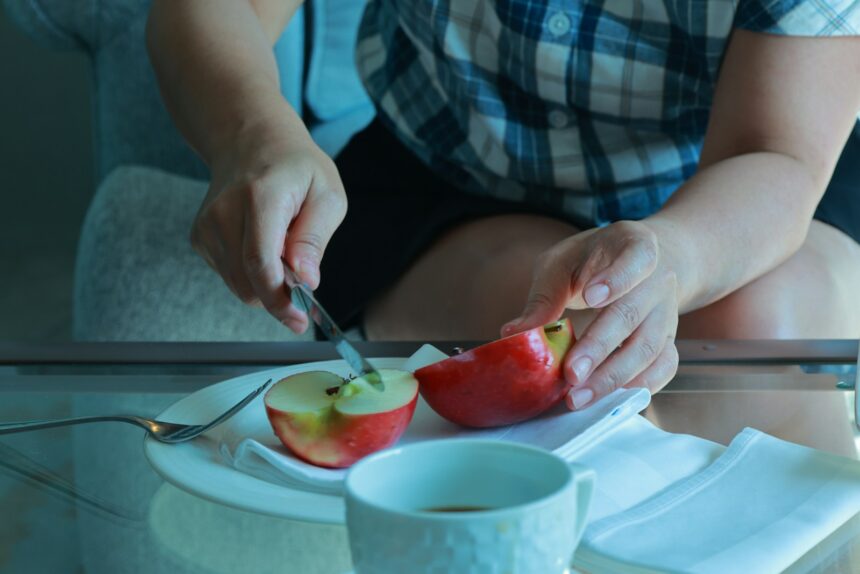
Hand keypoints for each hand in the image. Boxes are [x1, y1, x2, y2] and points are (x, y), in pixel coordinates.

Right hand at [191, 132, 345, 332]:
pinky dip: (251, 275)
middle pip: (246, 282)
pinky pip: (230, 276)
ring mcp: (206, 226)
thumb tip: (307, 280)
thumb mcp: (327, 195)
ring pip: (238, 285)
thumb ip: (315, 238)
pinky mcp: (200, 238)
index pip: (260, 262)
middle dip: (278, 298)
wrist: (251, 142)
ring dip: (266, 284)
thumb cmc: (296, 169)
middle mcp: (224, 212)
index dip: (279, 299)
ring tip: (284, 252)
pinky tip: (264, 247)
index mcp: (260, 197)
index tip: (299, 320)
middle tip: (304, 290)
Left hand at [502, 221, 679, 408]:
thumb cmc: (595, 261)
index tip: (591, 297)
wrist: (644, 263)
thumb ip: (545, 296)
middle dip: (600, 347)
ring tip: (580, 396)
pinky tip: (610, 399)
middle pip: (632, 314)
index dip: (616, 278)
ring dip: (613, 377)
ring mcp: (666, 313)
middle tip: (571, 374)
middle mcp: (658, 280)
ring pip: (648, 348)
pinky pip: (663, 367)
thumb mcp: (564, 263)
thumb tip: (513, 333)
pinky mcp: (668, 340)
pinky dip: (639, 386)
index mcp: (635, 246)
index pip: (636, 258)